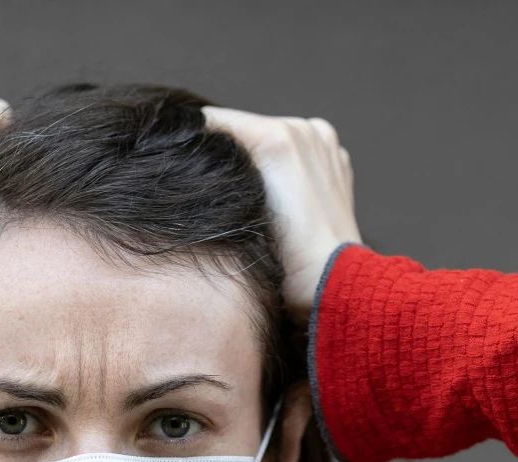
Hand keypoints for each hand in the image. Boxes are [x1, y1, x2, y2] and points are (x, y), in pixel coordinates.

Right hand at [202, 108, 360, 317]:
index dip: (193, 137)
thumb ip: (217, 172)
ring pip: (275, 139)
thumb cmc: (284, 261)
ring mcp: (325, 143)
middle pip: (249, 129)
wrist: (332, 284)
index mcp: (279, 137)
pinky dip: (288, 166)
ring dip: (261, 158)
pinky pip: (302, 151)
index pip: (218, 121)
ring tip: (253, 195)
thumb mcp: (235, 214)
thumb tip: (197, 152)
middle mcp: (305, 130)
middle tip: (218, 185)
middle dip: (232, 150)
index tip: (179, 155)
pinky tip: (284, 197)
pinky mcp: (338, 159)